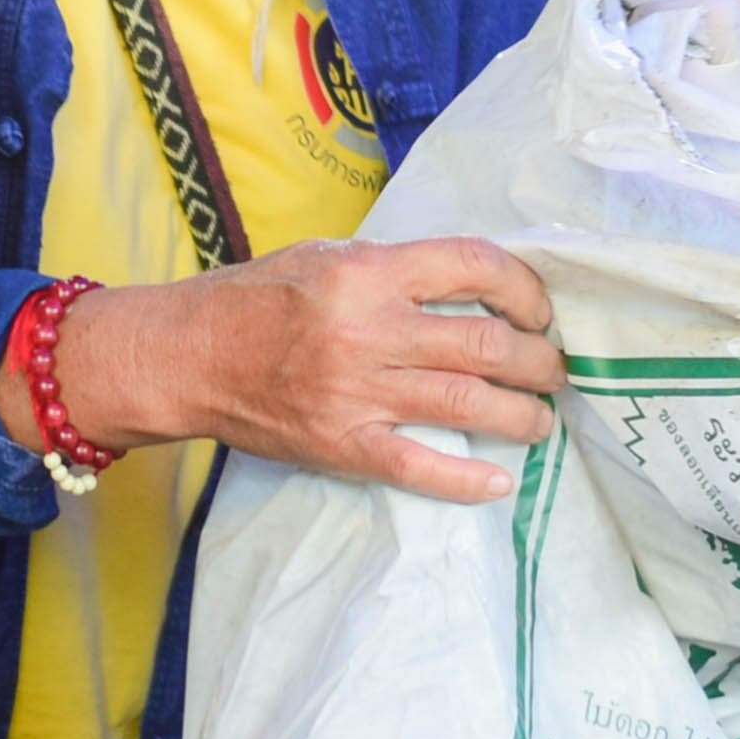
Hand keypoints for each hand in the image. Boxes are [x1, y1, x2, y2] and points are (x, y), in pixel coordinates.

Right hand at [28, 236, 564, 504]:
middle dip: (539, 361)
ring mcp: (357, 391)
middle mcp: (370, 329)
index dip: (525, 290)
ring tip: (540, 419)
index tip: (538, 310)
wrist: (185, 355)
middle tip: (554, 370)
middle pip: (488, 344)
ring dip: (522, 415)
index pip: (476, 268)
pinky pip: (419, 467)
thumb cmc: (252, 298)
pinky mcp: (341, 443)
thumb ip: (393, 267)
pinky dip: (467, 479)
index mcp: (369, 272)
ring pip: (469, 404)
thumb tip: (468, 283)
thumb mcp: (325, 256)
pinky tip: (499, 483)